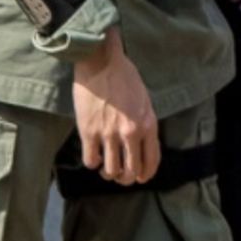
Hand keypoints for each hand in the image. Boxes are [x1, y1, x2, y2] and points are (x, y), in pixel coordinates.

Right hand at [70, 36, 158, 185]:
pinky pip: (91, 160)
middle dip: (125, 178)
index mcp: (148, 124)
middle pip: (130, 171)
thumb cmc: (123, 76)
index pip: (151, 161)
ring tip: (105, 166)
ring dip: (108, 173)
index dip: (145, 175)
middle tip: (119, 175)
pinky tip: (94, 155)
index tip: (139, 178)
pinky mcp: (89, 132)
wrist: (101, 62)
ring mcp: (109, 134)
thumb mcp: (144, 100)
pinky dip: (93, 162)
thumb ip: (144, 123)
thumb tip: (139, 143)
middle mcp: (130, 133)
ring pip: (111, 171)